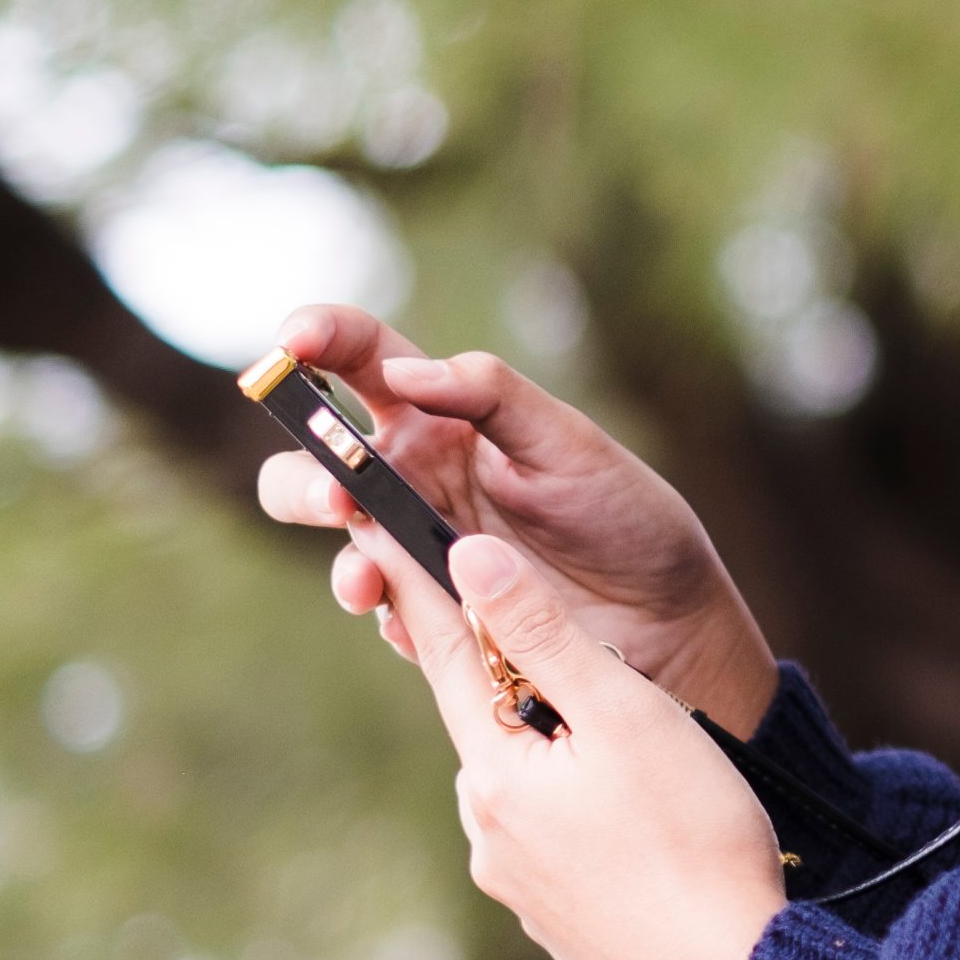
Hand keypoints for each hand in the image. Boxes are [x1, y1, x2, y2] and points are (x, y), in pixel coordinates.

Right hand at [256, 304, 778, 733]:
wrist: (667, 614)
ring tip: (372, 575)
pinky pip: (387, 613)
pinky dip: (393, 615)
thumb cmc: (624, 513)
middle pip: (315, 463)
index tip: (292, 341)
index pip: (362, 361)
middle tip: (339, 495)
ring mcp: (417, 548)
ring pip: (340, 544)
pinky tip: (426, 620)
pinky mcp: (432, 613)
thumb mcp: (568, 441)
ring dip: (344, 557)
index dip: (318, 339)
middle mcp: (416, 478)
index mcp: (444, 416)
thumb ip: (491, 395)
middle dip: (303, 476)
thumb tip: (405, 370)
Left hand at [429, 531, 784, 959]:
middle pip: (494, 719)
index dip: (430, 586)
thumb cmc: (691, 839)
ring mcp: (521, 882)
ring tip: (631, 732)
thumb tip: (469, 556)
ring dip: (564, 744)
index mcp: (494, 771)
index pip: (447, 653)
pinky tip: (639, 810)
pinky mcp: (561, 920)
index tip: (398, 528)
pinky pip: (559, 833)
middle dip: (521, 672)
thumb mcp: (625, 714)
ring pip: (532, 779)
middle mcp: (488, 829)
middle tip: (567, 630)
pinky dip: (587, 802)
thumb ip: (546, 634)